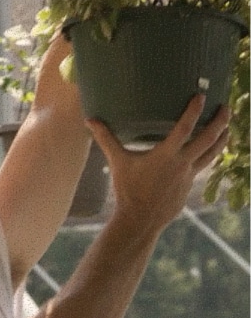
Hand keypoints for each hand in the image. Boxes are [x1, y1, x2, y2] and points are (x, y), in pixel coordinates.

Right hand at [86, 95, 229, 232]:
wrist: (140, 220)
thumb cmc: (127, 190)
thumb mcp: (117, 162)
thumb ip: (106, 139)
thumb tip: (90, 120)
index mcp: (166, 155)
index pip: (185, 127)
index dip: (194, 110)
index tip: (202, 96)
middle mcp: (182, 164)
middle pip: (209, 138)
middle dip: (221, 121)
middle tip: (226, 107)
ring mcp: (188, 177)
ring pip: (212, 154)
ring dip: (222, 139)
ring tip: (228, 128)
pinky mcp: (189, 188)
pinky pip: (202, 169)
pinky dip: (208, 157)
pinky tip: (208, 153)